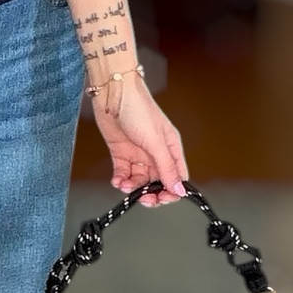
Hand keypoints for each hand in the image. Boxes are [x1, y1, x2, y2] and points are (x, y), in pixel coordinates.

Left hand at [90, 74, 188, 204]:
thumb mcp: (156, 142)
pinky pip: (124, 173)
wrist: (113, 94)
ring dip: (132, 187)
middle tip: (143, 198)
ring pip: (139, 180)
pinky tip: (118, 181)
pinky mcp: (121, 153)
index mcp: (171, 148)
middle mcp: (156, 152)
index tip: (161, 199)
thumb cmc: (138, 109)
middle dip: (150, 193)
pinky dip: (120, 180)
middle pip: (158, 182)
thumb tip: (178, 189)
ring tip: (125, 185)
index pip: (177, 177)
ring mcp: (138, 153)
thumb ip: (167, 167)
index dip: (171, 191)